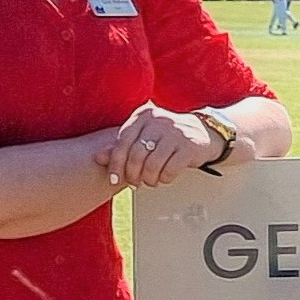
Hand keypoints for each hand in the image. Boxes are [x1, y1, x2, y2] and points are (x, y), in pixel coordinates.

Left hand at [94, 103, 216, 188]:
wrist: (202, 132)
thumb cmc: (166, 137)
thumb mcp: (143, 137)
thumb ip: (121, 146)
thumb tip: (97, 157)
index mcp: (143, 116)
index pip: (122, 142)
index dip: (116, 164)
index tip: (114, 179)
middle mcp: (158, 121)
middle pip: (136, 155)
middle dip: (132, 175)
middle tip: (134, 183)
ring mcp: (175, 133)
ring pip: (152, 164)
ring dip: (148, 179)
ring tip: (150, 181)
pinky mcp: (189, 146)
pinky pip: (170, 169)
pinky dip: (164, 178)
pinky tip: (163, 178)